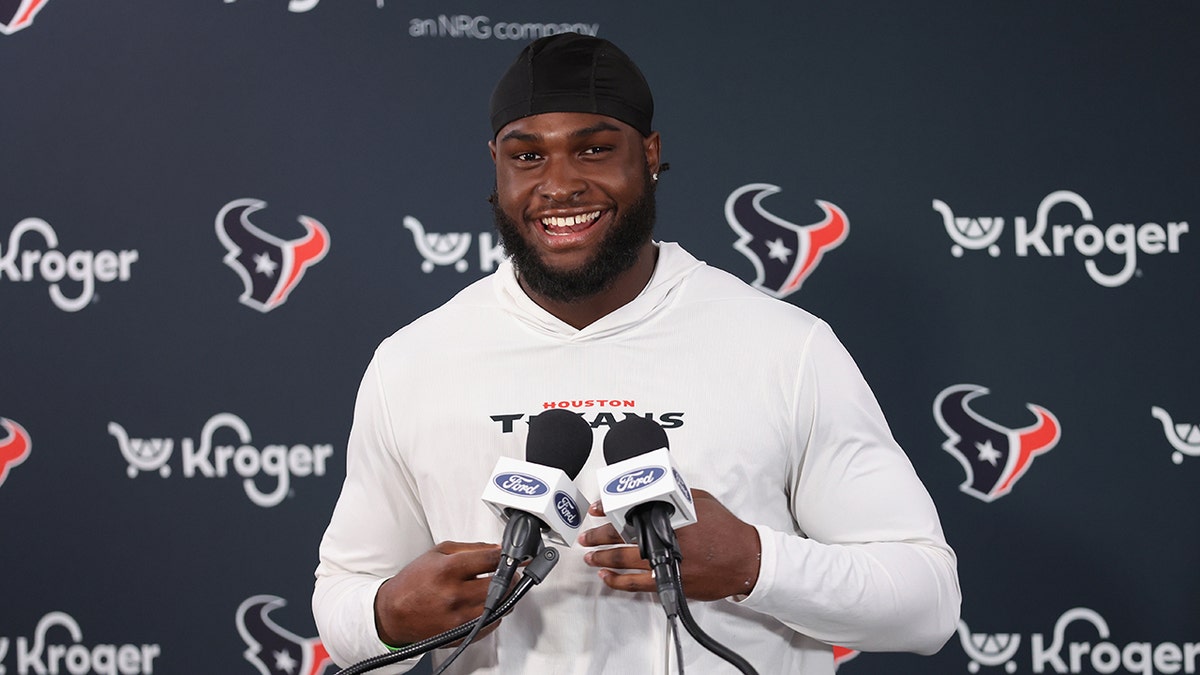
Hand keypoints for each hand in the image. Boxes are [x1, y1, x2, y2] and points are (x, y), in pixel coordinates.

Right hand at [374, 541, 501, 646]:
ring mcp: (459, 618)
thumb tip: (498, 549)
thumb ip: (471, 548)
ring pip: (502, 606)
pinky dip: (495, 612)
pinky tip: (484, 603)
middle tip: (509, 573)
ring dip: (505, 595)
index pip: (491, 560)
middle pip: (502, 585)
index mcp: (448, 571)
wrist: (394, 613)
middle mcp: (454, 595)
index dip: (506, 556)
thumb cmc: (414, 582)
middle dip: (511, 576)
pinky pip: (493, 623)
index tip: (511, 556)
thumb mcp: (438, 553)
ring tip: (496, 588)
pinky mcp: (462, 634)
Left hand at [578, 489, 760, 600]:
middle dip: (600, 536)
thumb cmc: (727, 531)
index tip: (598, 508)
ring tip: (591, 556)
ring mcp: (666, 564)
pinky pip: (636, 584)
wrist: (745, 560)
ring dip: (604, 559)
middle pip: (623, 538)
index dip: (611, 509)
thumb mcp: (702, 501)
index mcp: (672, 517)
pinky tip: (607, 577)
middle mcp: (666, 540)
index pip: (632, 510)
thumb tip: (654, 491)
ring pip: (625, 562)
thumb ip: (676, 496)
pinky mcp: (670, 583)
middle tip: (588, 536)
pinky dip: (619, 581)